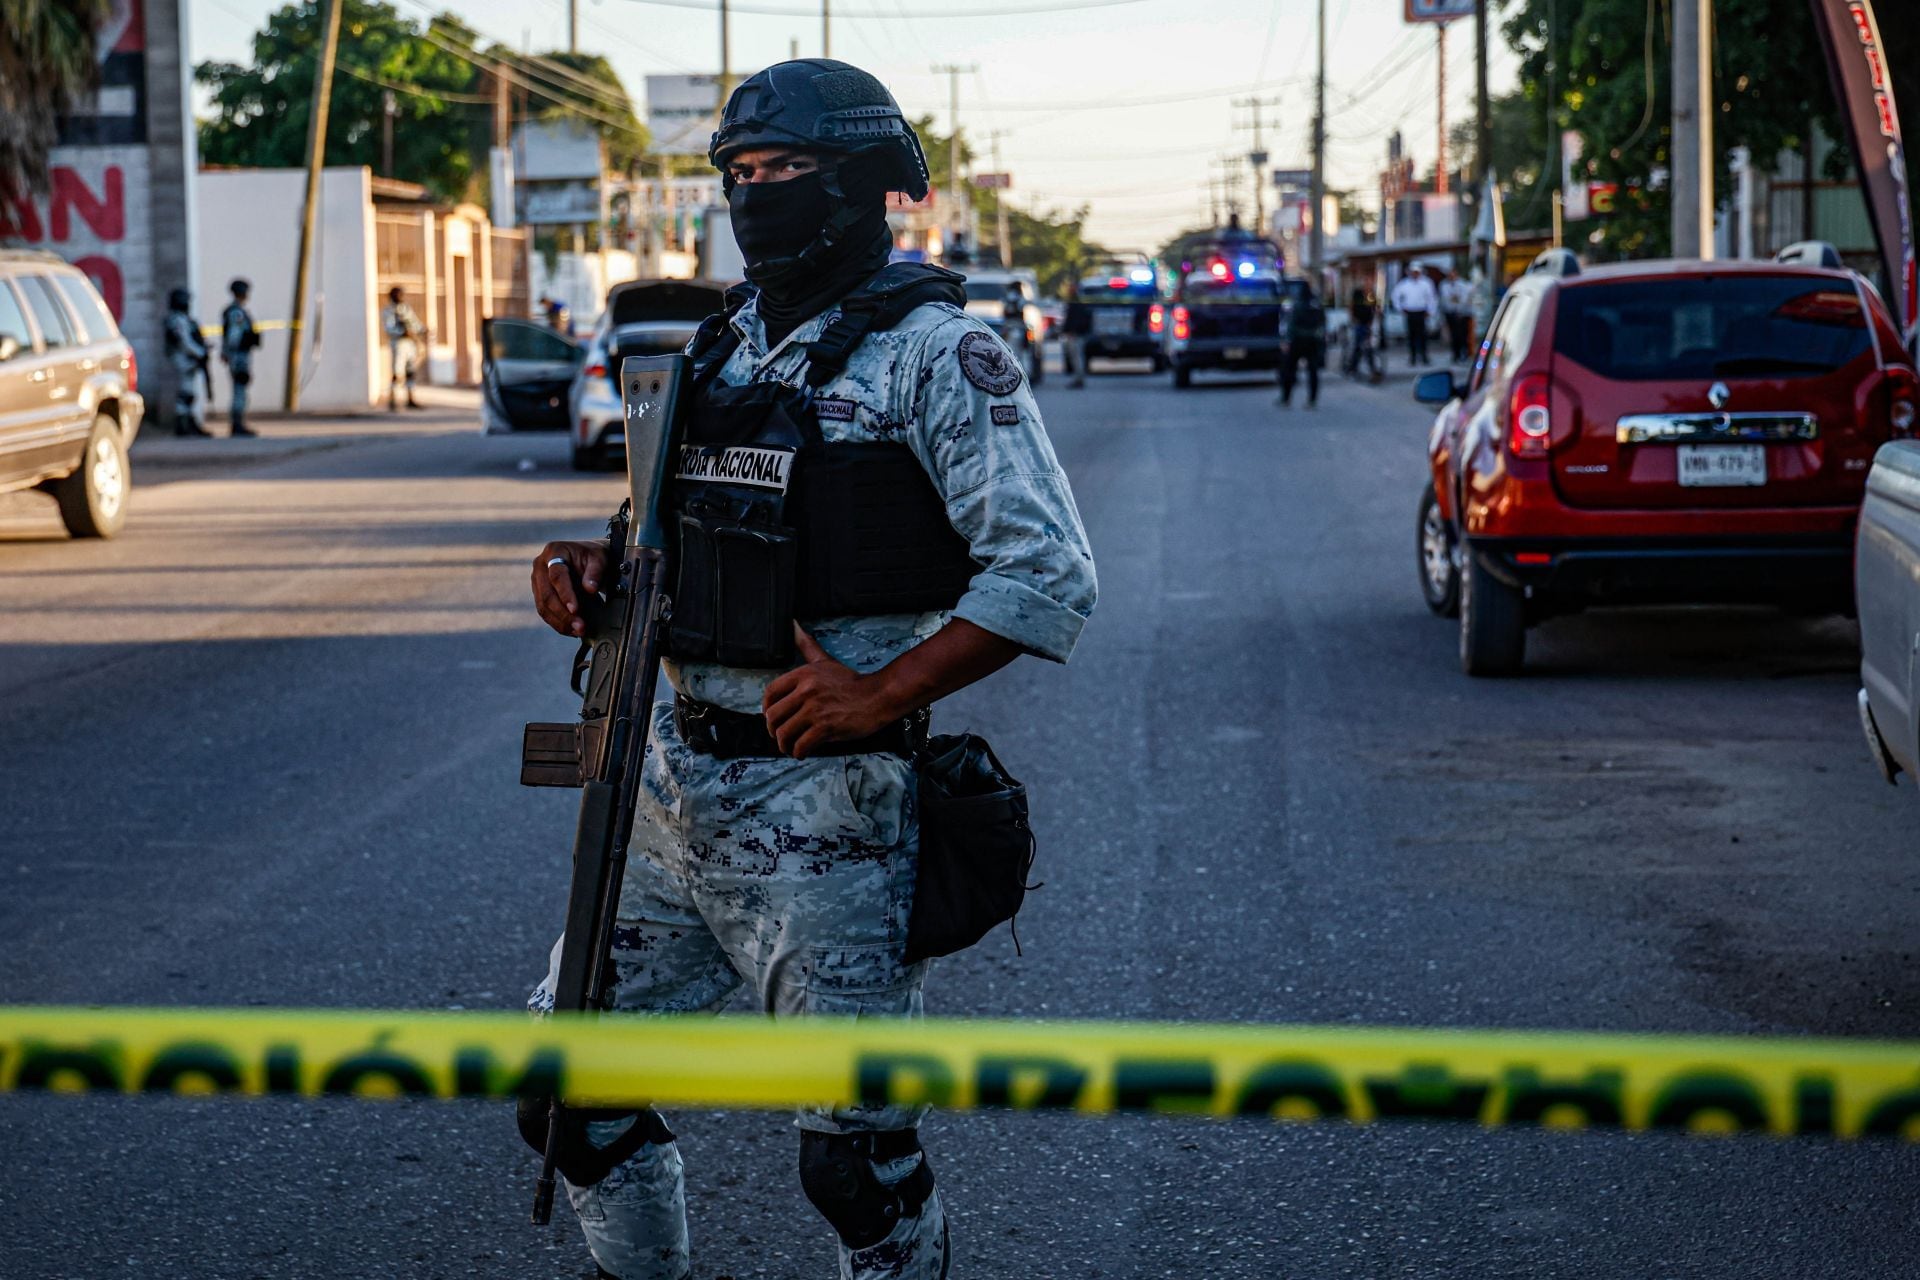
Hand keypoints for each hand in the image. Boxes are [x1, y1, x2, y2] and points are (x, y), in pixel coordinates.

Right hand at [531, 539, 608, 636]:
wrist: (587, 558)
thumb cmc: (593, 556)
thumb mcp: (599, 558)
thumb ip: (595, 572)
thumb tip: (590, 588)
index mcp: (554, 551)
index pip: (557, 575)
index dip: (565, 594)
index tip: (575, 609)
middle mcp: (541, 565)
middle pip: (547, 594)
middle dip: (563, 614)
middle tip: (580, 626)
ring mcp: (537, 580)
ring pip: (543, 606)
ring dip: (560, 622)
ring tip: (577, 631)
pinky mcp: (539, 593)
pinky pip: (545, 612)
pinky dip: (558, 623)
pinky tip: (571, 630)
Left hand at [762, 625, 902, 758]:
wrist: (878, 696)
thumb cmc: (851, 681)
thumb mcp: (825, 661)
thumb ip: (807, 645)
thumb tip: (793, 625)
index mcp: (803, 675)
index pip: (771, 693)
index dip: (766, 709)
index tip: (770, 717)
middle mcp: (806, 691)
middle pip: (774, 716)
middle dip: (773, 730)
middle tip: (780, 735)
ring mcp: (815, 710)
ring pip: (784, 733)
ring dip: (784, 744)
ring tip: (789, 747)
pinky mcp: (826, 727)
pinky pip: (801, 744)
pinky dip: (798, 752)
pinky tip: (802, 751)